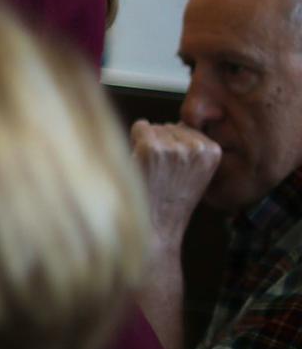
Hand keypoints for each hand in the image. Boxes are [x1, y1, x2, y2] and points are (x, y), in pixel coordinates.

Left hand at [131, 120, 221, 246]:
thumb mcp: (195, 173)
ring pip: (153, 128)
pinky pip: (139, 128)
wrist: (155, 225)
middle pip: (168, 126)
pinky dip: (134, 141)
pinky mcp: (150, 149)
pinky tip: (140, 163)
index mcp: (213, 151)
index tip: (174, 169)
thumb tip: (179, 123)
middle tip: (160, 173)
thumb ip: (192, 149)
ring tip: (152, 172)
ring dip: (146, 144)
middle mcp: (197, 148)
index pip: (186, 129)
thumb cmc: (170, 200)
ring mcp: (173, 148)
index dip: (174, 147)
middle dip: (160, 143)